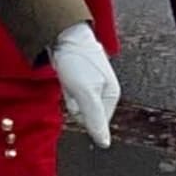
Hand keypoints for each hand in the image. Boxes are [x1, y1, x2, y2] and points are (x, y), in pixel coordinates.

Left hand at [52, 20, 120, 147]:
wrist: (63, 32)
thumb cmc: (77, 59)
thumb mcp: (86, 94)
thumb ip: (95, 120)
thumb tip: (104, 143)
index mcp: (112, 94)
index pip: (97, 123)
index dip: (83, 114)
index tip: (79, 96)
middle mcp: (105, 89)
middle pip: (86, 113)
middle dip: (75, 103)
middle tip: (73, 84)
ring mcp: (93, 82)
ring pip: (77, 103)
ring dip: (69, 93)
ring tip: (69, 76)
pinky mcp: (82, 76)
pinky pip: (72, 92)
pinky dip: (66, 86)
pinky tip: (66, 74)